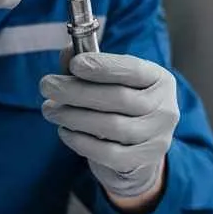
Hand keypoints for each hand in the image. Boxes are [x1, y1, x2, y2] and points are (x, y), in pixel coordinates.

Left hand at [40, 52, 179, 202]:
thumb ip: (88, 66)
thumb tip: (68, 51)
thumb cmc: (119, 108)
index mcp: (159, 80)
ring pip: (112, 126)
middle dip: (77, 91)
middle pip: (119, 98)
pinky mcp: (142, 161)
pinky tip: (64, 131)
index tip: (74, 65)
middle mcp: (165, 108)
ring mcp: (157, 137)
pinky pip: (108, 153)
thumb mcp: (108, 83)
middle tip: (47, 85)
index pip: (133, 69)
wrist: (136, 153)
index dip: (103, 67)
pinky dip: (81, 142)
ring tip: (50, 110)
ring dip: (74, 117)